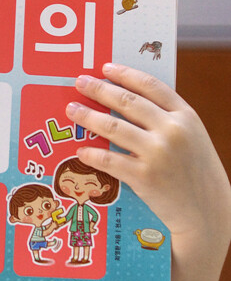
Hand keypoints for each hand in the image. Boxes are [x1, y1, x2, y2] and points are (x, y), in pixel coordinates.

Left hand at [65, 62, 230, 239]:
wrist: (207, 212)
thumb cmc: (195, 171)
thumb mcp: (191, 136)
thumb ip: (166, 118)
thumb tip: (125, 100)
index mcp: (185, 115)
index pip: (151, 86)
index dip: (125, 74)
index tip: (105, 68)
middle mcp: (172, 130)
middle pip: (127, 101)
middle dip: (100, 89)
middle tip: (80, 82)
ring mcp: (158, 153)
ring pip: (113, 127)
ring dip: (88, 116)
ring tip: (72, 109)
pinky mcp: (145, 177)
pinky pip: (109, 160)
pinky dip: (92, 154)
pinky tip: (80, 150)